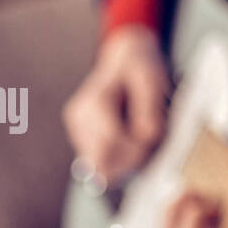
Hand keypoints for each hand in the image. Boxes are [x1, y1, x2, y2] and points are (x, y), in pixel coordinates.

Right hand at [62, 25, 169, 182]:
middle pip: (102, 161)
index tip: (151, 144)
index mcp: (94, 103)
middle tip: (147, 144)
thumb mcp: (151, 82)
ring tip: (138, 138)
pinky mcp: (79, 136)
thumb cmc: (140, 70)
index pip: (111, 146)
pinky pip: (99, 161)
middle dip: (129, 160)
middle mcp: (79, 117)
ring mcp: (76, 128)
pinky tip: (127, 140)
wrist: (124, 61)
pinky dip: (116, 157)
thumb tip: (144, 138)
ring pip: (100, 166)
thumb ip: (149, 110)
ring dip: (123, 160)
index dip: (135, 153)